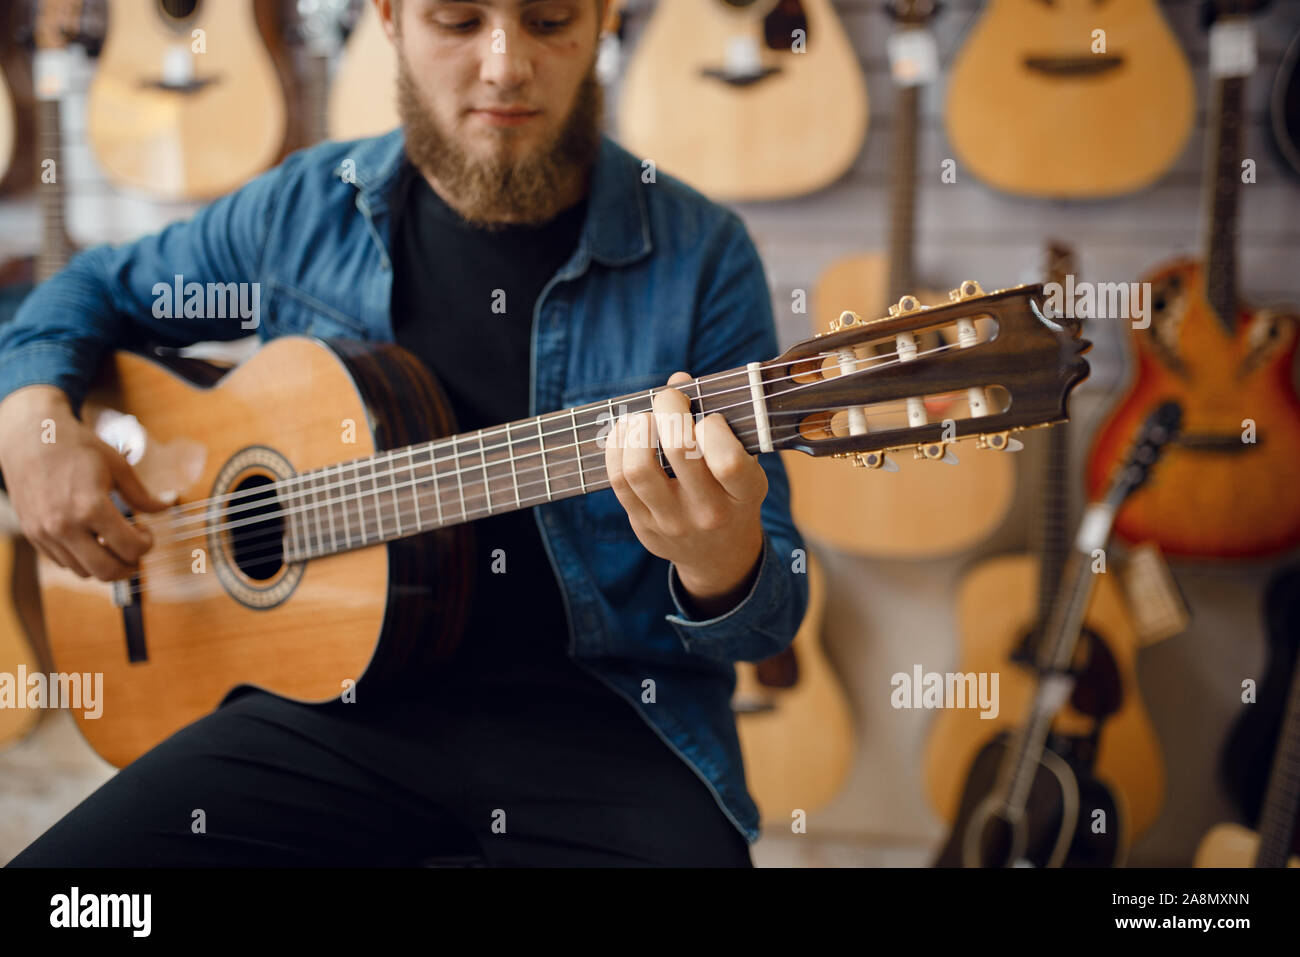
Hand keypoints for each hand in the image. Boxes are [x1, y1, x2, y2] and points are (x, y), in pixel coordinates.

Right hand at [0, 385, 169, 580]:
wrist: (30, 438)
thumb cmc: (78, 448)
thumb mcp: (118, 466)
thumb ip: (143, 494)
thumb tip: (171, 503)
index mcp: (90, 507)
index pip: (130, 549)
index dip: (147, 544)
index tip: (146, 531)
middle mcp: (64, 526)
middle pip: (107, 571)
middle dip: (130, 566)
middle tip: (136, 550)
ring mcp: (45, 533)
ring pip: (84, 572)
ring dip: (105, 563)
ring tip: (113, 542)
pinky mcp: (32, 535)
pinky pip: (63, 563)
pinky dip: (83, 559)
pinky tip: (92, 539)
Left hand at [603, 372, 767, 616]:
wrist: (719, 555)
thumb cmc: (732, 493)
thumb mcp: (744, 463)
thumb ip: (718, 421)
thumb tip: (677, 379)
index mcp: (744, 494)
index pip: (727, 461)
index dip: (713, 427)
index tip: (709, 418)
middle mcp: (709, 512)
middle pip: (678, 452)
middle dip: (670, 409)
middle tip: (670, 398)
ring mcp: (672, 522)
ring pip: (639, 468)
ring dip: (638, 428)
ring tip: (646, 418)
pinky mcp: (643, 525)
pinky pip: (618, 480)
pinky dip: (617, 446)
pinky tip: (627, 431)